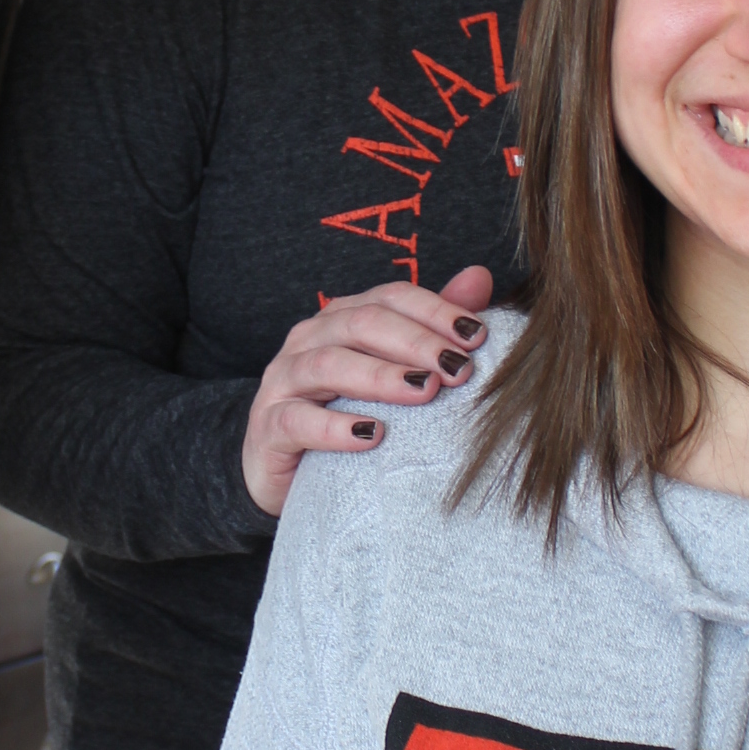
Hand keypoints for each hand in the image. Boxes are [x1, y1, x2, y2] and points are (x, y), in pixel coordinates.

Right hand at [240, 265, 494, 517]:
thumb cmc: (346, 413)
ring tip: (425, 390)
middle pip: (363, 323)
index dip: (434, 311)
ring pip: (330, 364)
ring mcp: (283, 380)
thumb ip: (431, 327)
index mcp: (340, 318)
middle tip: (458, 367)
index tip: (477, 336)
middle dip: (416, 342)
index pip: (389, 297)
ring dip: (382, 376)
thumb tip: (479, 278)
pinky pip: (298, 420)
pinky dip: (335, 427)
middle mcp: (309, 339)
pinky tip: (373, 435)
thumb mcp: (391, 370)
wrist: (287, 471)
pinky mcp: (269, 426)